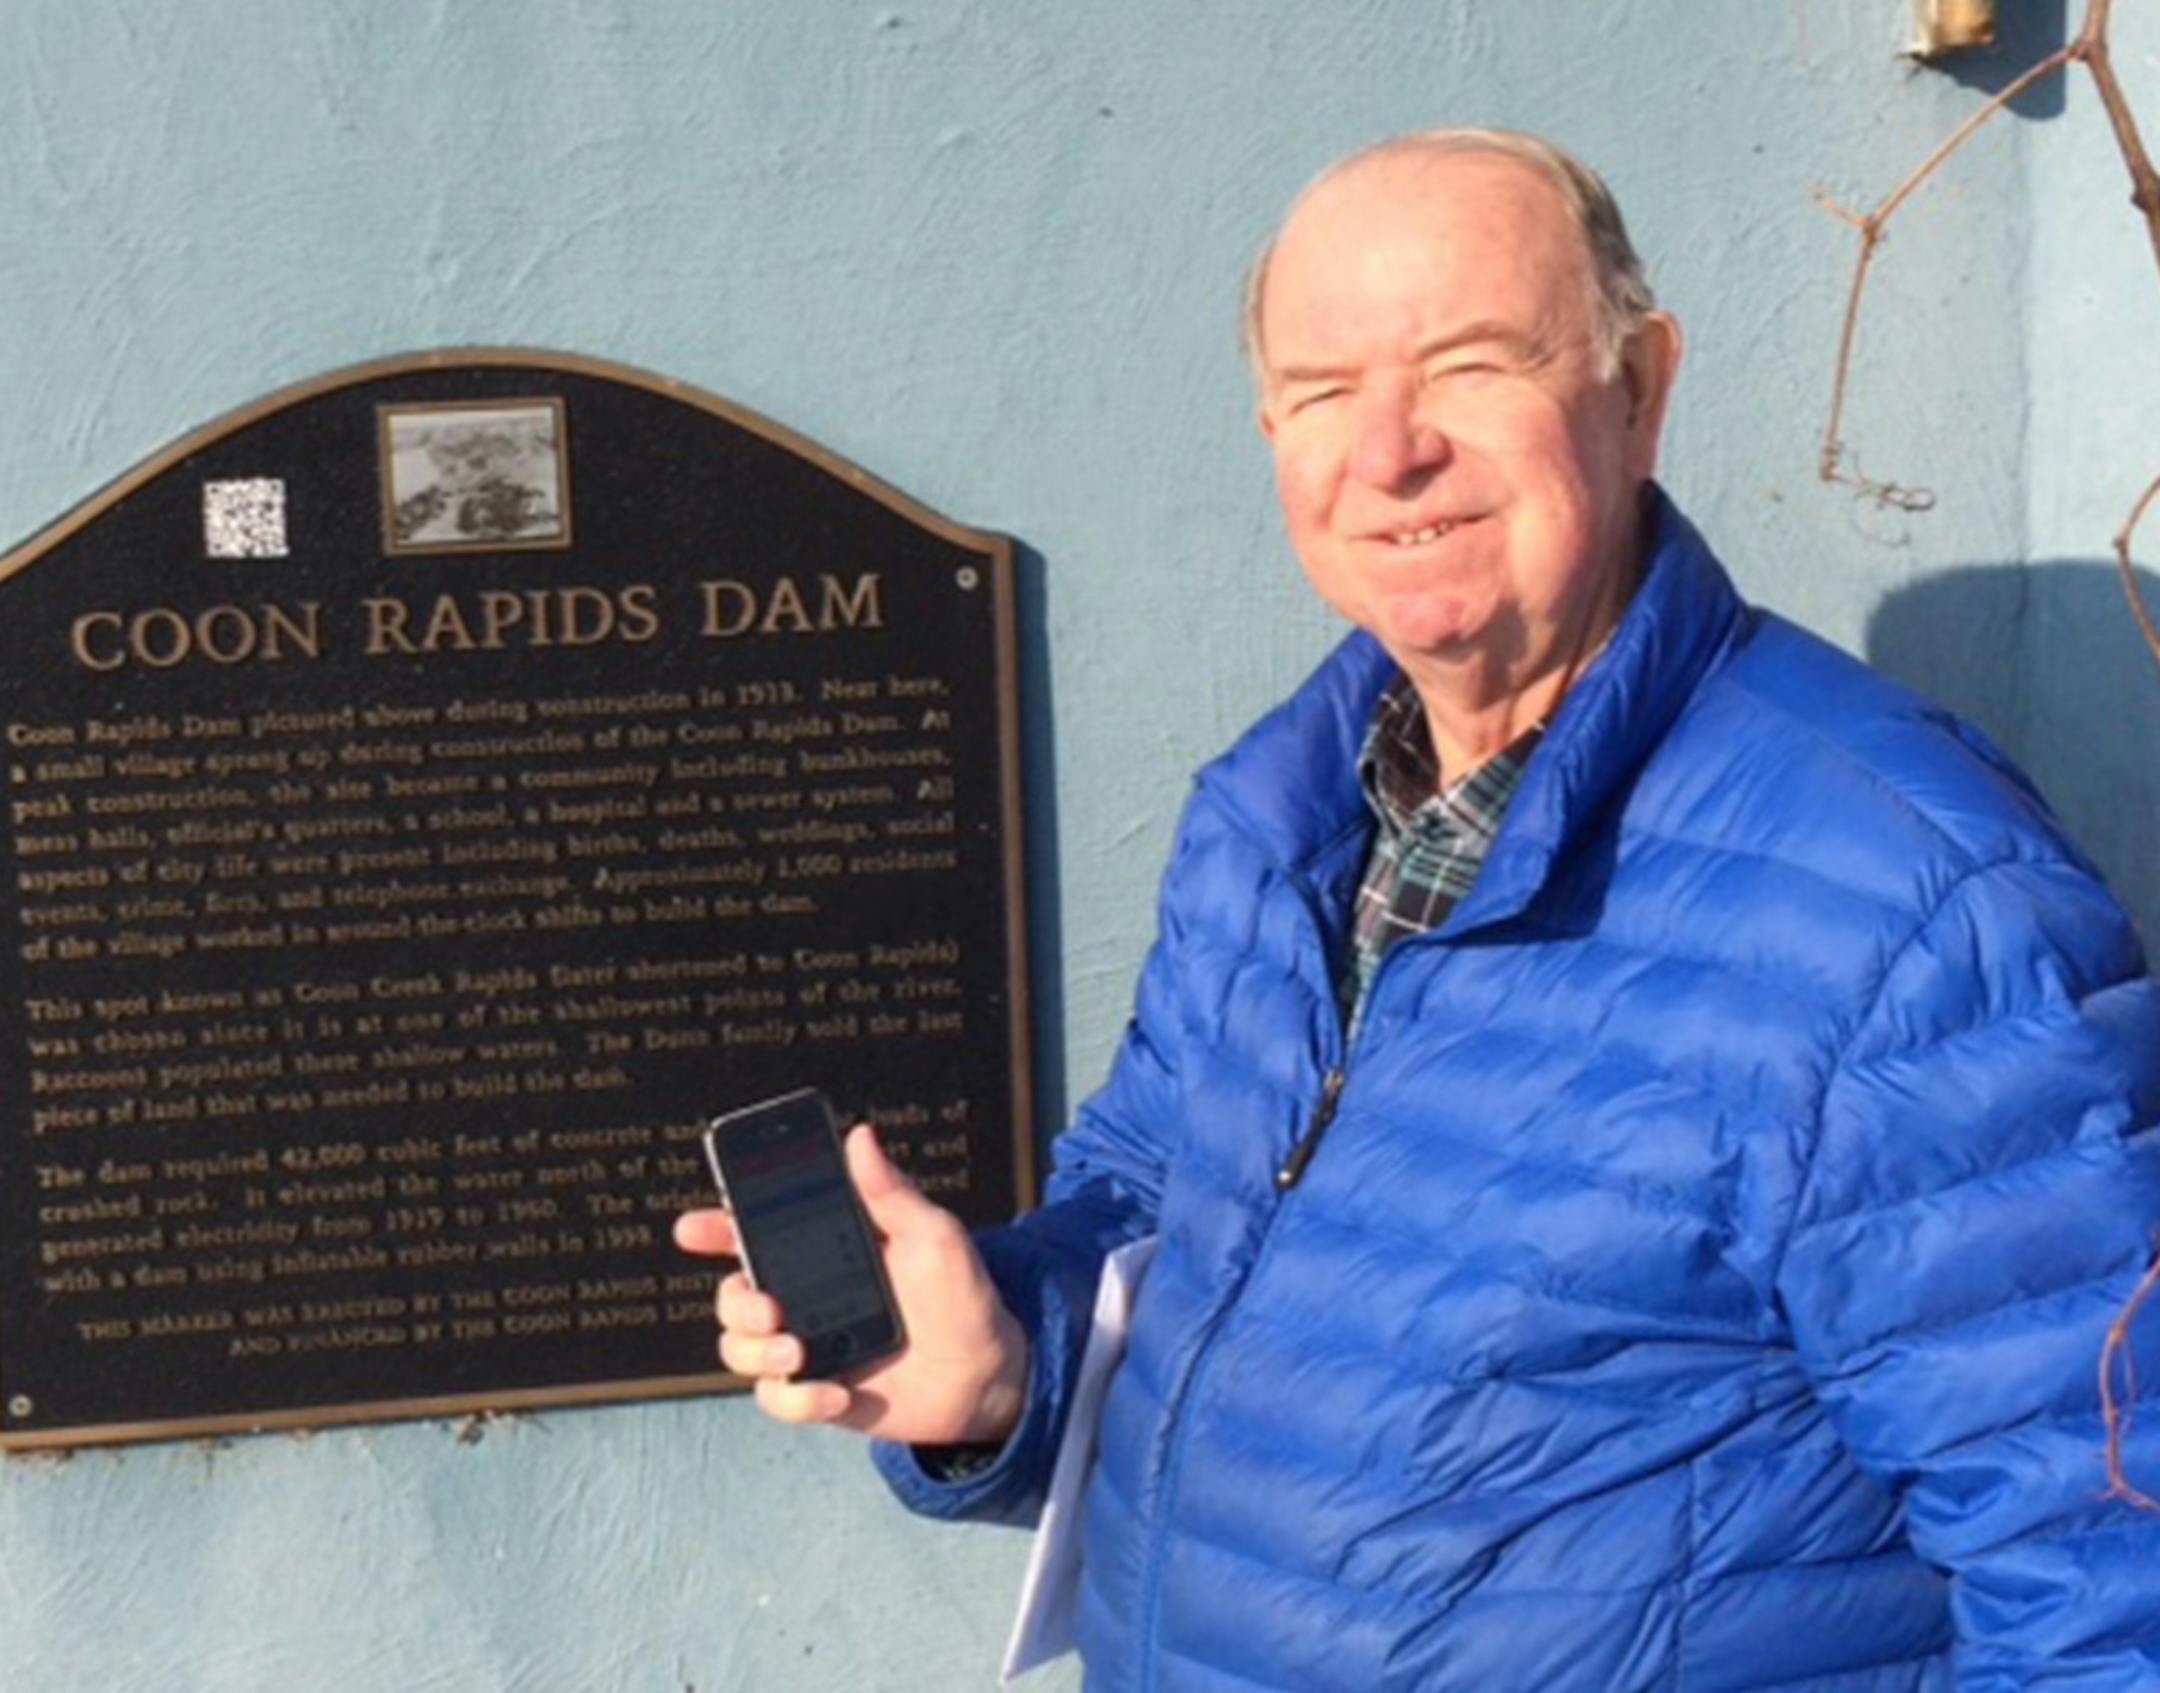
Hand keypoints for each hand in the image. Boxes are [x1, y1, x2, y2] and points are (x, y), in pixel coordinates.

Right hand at [673, 1123, 1028, 1445]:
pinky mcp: (818, 1392)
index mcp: (827, 1250)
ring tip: (798, 1352)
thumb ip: (892, 1193)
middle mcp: (805, 1296)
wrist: (987, 1376)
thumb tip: (860, 1136)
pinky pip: (776, 1399)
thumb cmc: (963, 1295)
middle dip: (735, 1300)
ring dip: (755, 1351)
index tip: (693, 1228)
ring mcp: (806, 1345)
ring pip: (738, 1347)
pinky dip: (797, 1398)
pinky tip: (837, 1391)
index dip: (716, 1227)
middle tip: (769, 1307)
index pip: (757, 1232)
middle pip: (733, 1294)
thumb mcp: (934, 1236)